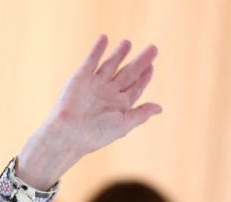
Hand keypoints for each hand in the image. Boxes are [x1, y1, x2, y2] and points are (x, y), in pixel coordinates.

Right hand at [16, 36, 161, 187]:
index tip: (152, 66)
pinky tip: (104, 38)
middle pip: (128, 73)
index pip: (136, 88)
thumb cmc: (97, 133)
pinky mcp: (81, 77)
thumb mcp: (124, 124)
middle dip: (141, 61)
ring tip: (128, 42)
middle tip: (153, 48)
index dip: (145, 77)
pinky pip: (91, 60)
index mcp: (120, 106)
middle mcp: (109, 94)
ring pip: (111, 65)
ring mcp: (95, 84)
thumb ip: (141, 114)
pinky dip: (97, 49)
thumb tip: (160, 108)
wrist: (70, 132)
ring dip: (120, 53)